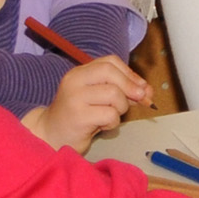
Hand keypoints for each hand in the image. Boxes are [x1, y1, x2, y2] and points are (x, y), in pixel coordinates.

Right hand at [25, 55, 148, 149]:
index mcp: (79, 73)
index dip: (130, 73)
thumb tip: (147, 90)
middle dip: (130, 86)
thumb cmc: (79, 117)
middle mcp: (74, 81)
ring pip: (113, 94)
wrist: (51, 136)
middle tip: (139, 100)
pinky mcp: (78, 117)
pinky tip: (102, 126)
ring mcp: (74, 98)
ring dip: (121, 107)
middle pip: (110, 72)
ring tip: (110, 116)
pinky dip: (113, 122)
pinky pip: (109, 114)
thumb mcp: (99, 98)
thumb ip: (122, 91)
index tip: (141, 87)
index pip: (109, 61)